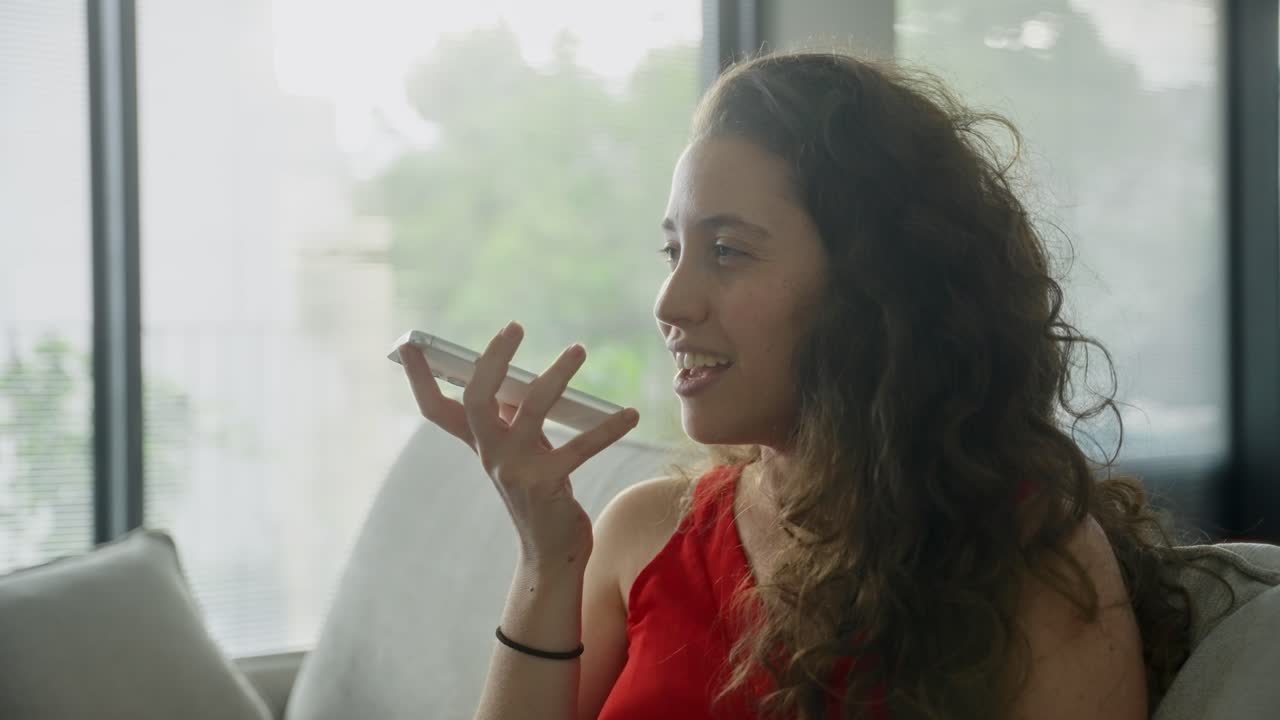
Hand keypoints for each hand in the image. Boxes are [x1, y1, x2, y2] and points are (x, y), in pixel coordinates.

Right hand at [399, 321, 639, 571]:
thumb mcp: (521, 453)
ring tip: (578, 349)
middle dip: (492, 360)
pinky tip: (630, 415)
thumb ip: (513, 421)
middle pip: (475, 400)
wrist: (552, 554)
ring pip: (529, 409)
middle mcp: (490, 455)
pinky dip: (607, 428)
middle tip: (514, 327)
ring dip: (556, 376)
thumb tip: (515, 382)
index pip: (436, 409)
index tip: (408, 343)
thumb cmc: (539, 494)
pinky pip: (579, 448)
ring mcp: (514, 470)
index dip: (419, 377)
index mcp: (480, 444)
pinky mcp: (546, 484)